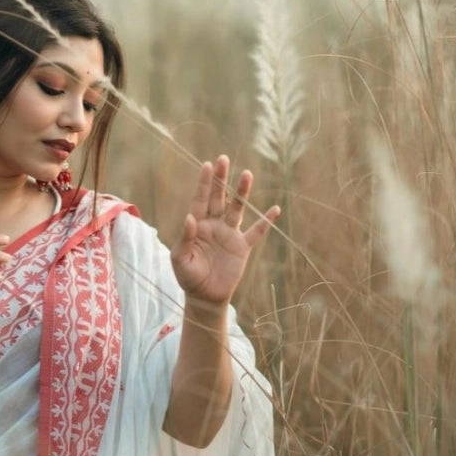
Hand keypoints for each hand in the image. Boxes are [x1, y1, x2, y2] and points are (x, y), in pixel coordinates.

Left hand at [170, 156, 279, 306]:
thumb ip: (185, 238)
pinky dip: (266, 222)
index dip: (204, 183)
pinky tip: (275, 209)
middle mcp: (214, 224)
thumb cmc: (188, 276)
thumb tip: (190, 218)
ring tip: (246, 174)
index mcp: (197, 225)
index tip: (208, 165)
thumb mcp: (180, 259)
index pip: (200, 199)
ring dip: (241, 193)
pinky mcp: (242, 247)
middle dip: (221, 179)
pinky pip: (257, 232)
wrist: (205, 296)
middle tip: (224, 159)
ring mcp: (229, 234)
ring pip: (237, 208)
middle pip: (219, 197)